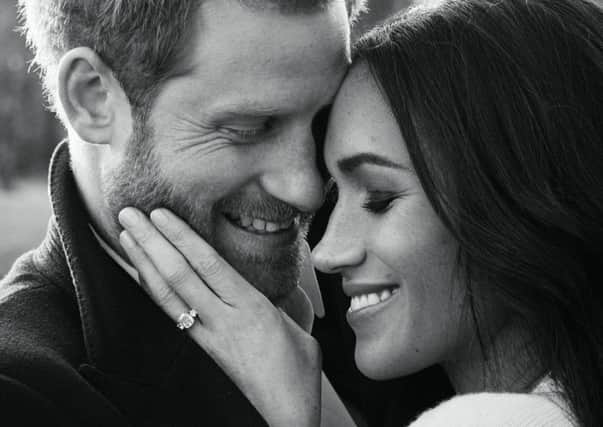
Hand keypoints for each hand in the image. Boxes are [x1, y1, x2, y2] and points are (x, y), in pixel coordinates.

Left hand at [117, 207, 321, 426]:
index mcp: (252, 307)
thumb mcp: (298, 326)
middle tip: (129, 213)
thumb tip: (271, 283)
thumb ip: (281, 300)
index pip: (208, 265)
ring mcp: (209, 335)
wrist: (286, 413)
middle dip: (151, 242)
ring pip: (169, 294)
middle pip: (180, 275)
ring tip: (126, 236)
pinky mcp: (203, 348)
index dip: (182, 237)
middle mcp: (224, 319)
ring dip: (144, 263)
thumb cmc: (299, 372)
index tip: (161, 214)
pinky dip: (153, 290)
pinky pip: (172, 314)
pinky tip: (142, 274)